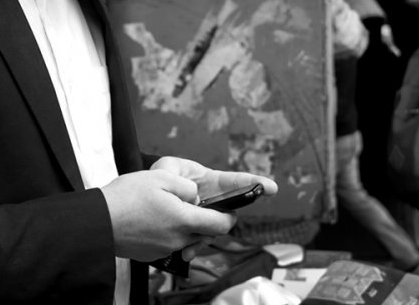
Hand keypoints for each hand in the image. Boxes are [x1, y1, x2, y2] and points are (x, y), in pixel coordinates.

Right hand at [99, 169, 234, 261]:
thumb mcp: (162, 178)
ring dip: (187, 226)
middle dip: (208, 220)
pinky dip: (170, 232)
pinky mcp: (151, 254)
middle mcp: (177, 240)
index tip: (229, 209)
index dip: (229, 216)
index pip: (221, 225)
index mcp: (184, 221)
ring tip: (173, 207)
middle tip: (199, 204)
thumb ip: (187, 187)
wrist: (97, 222)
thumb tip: (196, 196)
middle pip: (204, 234)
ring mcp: (163, 250)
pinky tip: (157, 218)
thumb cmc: (127, 197)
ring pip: (187, 239)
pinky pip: (170, 244)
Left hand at [149, 157, 278, 258]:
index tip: (271, 187)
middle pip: (228, 213)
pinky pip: (200, 241)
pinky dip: (194, 247)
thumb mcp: (167, 166)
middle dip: (227, 220)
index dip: (255, 183)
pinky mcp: (193, 231)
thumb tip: (190, 193)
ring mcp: (204, 218)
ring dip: (207, 238)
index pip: (236, 182)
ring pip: (214, 230)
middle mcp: (213, 201)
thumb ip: (175, 170)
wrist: (147, 200)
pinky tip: (185, 253)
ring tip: (191, 247)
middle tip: (224, 223)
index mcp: (212, 182)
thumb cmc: (162, 177)